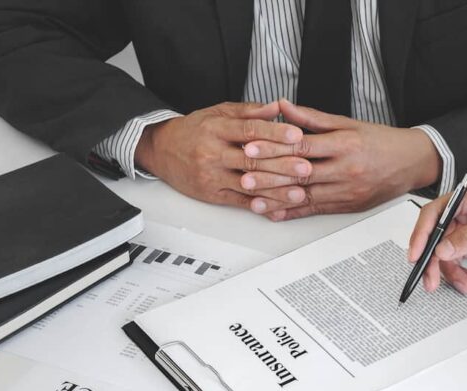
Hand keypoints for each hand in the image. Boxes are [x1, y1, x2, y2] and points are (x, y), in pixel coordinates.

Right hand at [135, 101, 313, 212]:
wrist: (160, 150)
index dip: (274, 133)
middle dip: (282, 165)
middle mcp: (213, 152)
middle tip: (306, 167)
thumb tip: (277, 107)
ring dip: (276, 190)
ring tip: (299, 193)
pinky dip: (258, 205)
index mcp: (217, 128)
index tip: (296, 135)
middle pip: (252, 159)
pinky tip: (275, 208)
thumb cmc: (194, 130)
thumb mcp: (218, 112)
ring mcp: (211, 175)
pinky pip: (238, 201)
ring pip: (248, 184)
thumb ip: (249, 112)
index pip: (249, 130)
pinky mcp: (211, 194)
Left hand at [240, 99, 441, 219]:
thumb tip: (282, 106)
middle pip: (301, 175)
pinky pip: (317, 210)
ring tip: (254, 201)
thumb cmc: (382, 142)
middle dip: (270, 177)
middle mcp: (346, 171)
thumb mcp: (348, 123)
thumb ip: (312, 118)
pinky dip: (295, 213)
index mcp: (345, 145)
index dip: (275, 148)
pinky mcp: (349, 206)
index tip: (252, 147)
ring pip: (307, 197)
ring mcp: (348, 191)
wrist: (413, 163)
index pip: (303, 148)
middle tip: (244, 177)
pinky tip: (277, 214)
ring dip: (278, 200)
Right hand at [407, 181, 466, 294]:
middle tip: (430, 278)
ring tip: (463, 283)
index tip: (417, 253)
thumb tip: (445, 247)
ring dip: (448, 271)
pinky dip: (458, 274)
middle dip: (432, 259)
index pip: (435, 212)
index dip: (422, 233)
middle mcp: (464, 212)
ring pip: (443, 252)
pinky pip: (454, 261)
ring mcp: (466, 230)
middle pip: (435, 235)